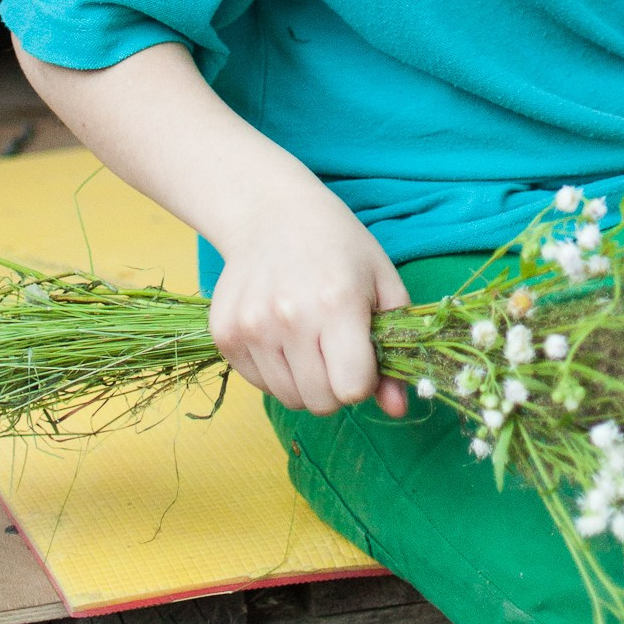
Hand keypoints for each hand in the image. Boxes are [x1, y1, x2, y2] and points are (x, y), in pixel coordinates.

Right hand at [207, 174, 409, 416]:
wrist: (270, 213)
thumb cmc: (337, 245)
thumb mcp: (382, 283)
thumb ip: (396, 347)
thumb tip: (398, 410)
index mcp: (336, 303)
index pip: (351, 389)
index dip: (364, 379)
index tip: (362, 354)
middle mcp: (289, 318)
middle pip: (320, 402)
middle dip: (336, 385)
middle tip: (337, 347)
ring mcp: (251, 328)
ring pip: (288, 398)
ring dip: (305, 380)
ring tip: (309, 337)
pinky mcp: (224, 335)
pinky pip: (259, 384)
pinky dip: (276, 371)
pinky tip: (282, 333)